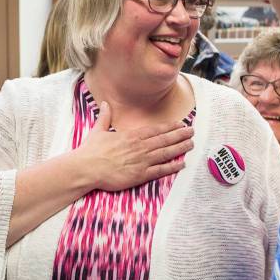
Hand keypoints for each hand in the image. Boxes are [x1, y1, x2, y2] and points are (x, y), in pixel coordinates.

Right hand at [77, 101, 193, 191]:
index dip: (170, 127)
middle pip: (165, 139)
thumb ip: (105, 117)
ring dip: (180, 148)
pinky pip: (160, 170)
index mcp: (131, 136)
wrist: (86, 168)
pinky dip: (172, 167)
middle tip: (192, 132)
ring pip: (166, 153)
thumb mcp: (97, 130)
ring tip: (191, 144)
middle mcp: (139, 147)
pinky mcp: (140, 175)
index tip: (180, 124)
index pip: (155, 130)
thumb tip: (104, 103)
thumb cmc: (91, 151)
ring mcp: (141, 161)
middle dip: (180, 135)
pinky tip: (182, 164)